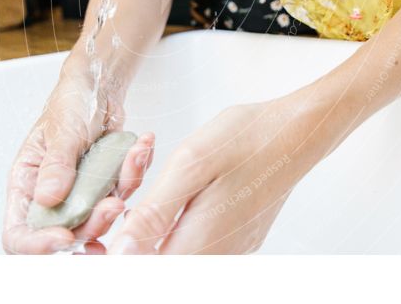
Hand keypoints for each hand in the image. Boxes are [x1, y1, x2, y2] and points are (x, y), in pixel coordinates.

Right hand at [3, 69, 154, 253]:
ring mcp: (81, 194)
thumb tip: (47, 198)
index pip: (19, 233)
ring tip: (133, 161)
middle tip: (112, 205)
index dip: (37, 245)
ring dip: (120, 196)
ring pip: (100, 218)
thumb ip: (56, 165)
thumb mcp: (63, 130)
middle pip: (66, 233)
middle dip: (93, 225)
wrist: (98, 86)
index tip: (64, 237)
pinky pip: (123, 192)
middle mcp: (52, 196)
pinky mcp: (107, 186)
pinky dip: (135, 172)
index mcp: (27, 184)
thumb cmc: (70, 102)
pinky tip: (141, 147)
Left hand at [108, 99, 307, 253]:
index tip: (102, 230)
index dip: (119, 253)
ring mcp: (234, 249)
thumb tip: (122, 252)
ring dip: (158, 230)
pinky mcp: (242, 238)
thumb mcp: (190, 165)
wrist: (298, 131)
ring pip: (179, 253)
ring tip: (159, 188)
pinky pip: (201, 243)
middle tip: (125, 199)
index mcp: (201, 242)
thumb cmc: (246, 139)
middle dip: (136, 238)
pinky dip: (181, 223)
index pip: (145, 268)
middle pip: (162, 263)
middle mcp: (220, 255)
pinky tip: (185, 193)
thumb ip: (154, 214)